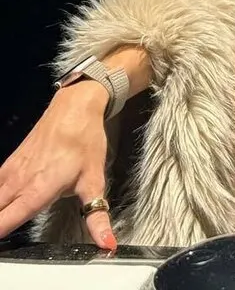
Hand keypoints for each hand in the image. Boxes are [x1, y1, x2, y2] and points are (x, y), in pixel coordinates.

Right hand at [0, 81, 116, 249]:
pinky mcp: (10, 162)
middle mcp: (18, 183)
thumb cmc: (84, 141)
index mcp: (36, 192)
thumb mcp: (94, 180)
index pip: (3, 224)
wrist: (75, 106)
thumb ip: (97, 216)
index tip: (4, 245)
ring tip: (4, 218)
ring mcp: (11, 172)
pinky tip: (3, 200)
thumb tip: (107, 243)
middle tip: (5, 229)